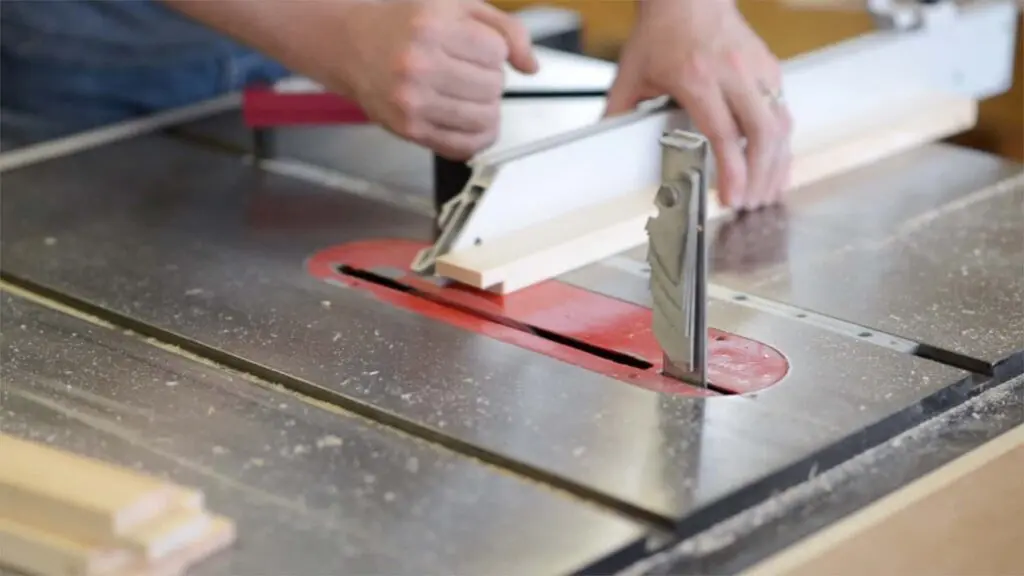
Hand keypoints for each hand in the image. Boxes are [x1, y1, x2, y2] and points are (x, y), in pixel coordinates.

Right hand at [337, 0, 538, 159]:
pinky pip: (465, 146)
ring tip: (465, 93)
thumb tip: (532, 67)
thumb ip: (506, 30)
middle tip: (465, 70)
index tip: (474, 48)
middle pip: (493, 86)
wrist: (351, 45)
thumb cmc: (406, 23)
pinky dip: (478, 135)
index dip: (493, 51)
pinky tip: (469, 119)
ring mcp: (413, 102)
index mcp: (431, 27)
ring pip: (485, 118)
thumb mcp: (457, 6)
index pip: (497, 52)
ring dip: (485, 107)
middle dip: (489, 79)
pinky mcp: (410, 130)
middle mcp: (418, 65)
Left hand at [606, 0, 791, 209]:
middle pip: (760, 134)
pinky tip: (776, 162)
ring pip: (779, 124)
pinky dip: (781, 142)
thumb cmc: (663, 30)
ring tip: (766, 193)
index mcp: (697, 78)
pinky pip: (783, 110)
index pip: (723, 133)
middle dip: (760, 176)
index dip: (732, 171)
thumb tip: (603, 140)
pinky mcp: (770, 67)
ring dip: (776, 164)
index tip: (732, 197)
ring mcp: (756, 70)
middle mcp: (733, 74)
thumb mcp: (633, 72)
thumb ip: (619, 110)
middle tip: (750, 203)